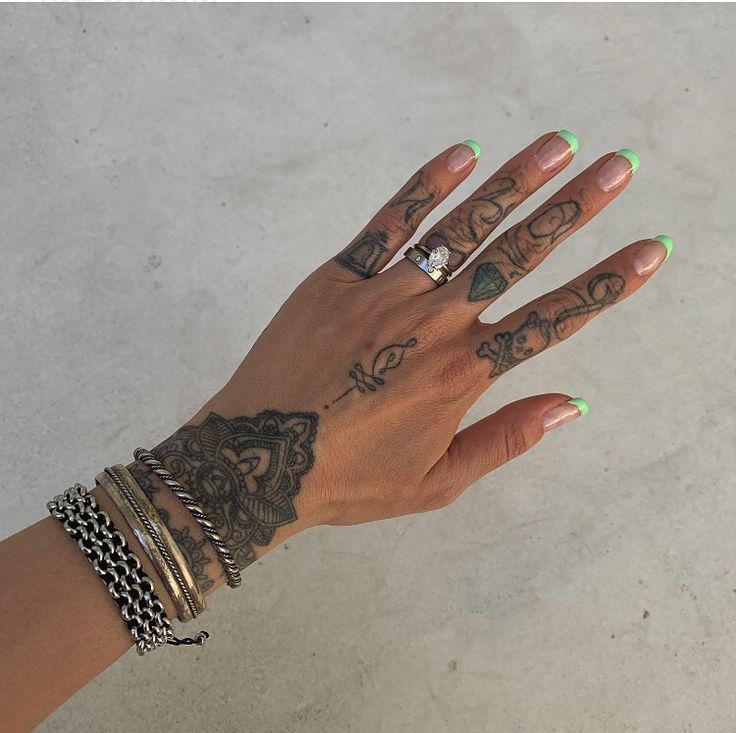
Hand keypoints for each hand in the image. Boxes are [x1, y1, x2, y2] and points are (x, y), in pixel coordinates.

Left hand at [148, 132, 669, 577]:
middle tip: (616, 169)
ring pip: (459, 230)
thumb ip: (506, 440)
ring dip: (513, 185)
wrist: (255, 460)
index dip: (604, 286)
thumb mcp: (436, 482)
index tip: (647, 250)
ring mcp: (383, 295)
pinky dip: (424, 188)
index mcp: (461, 375)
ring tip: (556, 146)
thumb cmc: (348, 479)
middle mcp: (432, 325)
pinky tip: (461, 155)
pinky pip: (386, 224)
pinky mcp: (338, 278)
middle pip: (515, 258)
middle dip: (572, 212)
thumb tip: (572, 404)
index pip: (550, 321)